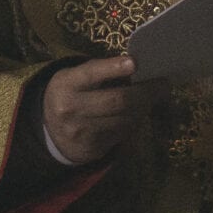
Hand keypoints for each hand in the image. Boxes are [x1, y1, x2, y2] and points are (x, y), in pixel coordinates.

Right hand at [41, 55, 166, 166]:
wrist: (49, 131)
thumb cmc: (72, 94)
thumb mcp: (76, 77)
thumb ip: (101, 72)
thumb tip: (139, 67)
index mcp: (67, 84)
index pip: (91, 74)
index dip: (113, 68)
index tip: (134, 63)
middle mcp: (72, 109)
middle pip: (118, 100)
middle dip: (146, 92)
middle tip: (163, 84)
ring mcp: (82, 132)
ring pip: (125, 119)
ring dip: (144, 108)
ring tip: (154, 97)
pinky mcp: (92, 149)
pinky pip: (122, 134)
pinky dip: (135, 122)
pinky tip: (138, 114)